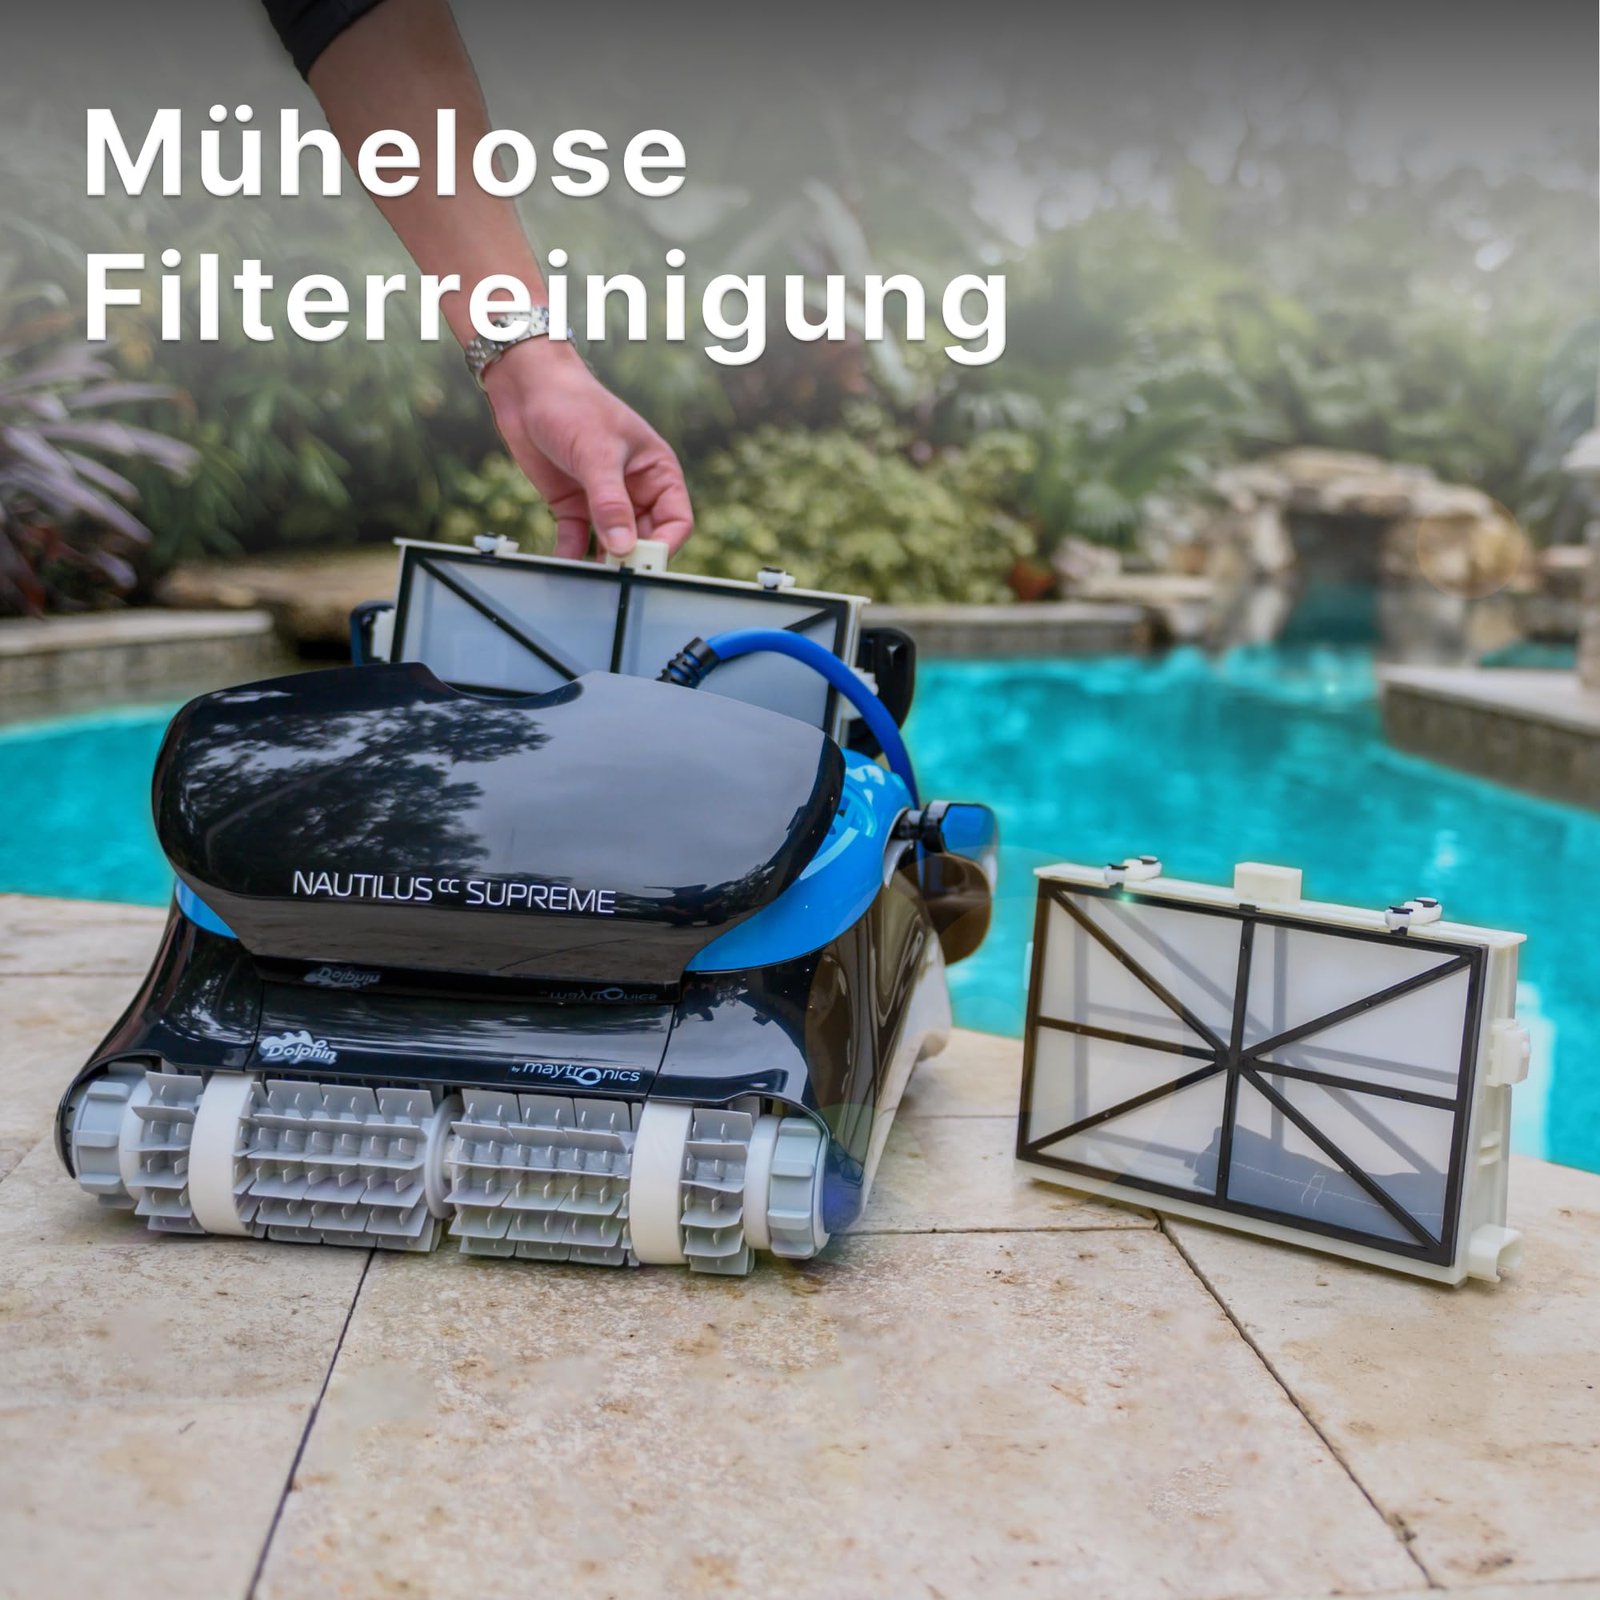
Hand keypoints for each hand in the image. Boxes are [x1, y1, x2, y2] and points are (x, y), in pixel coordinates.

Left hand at [481, 339, 693, 559]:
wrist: (527, 386)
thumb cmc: (574, 405)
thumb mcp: (597, 454)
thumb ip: (610, 503)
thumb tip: (623, 548)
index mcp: (657, 472)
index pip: (676, 521)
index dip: (664, 545)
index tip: (643, 562)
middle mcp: (635, 490)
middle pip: (644, 538)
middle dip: (631, 558)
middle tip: (615, 575)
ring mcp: (604, 500)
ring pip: (611, 544)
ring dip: (602, 562)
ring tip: (590, 576)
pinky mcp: (573, 505)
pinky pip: (578, 540)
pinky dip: (572, 555)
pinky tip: (564, 565)